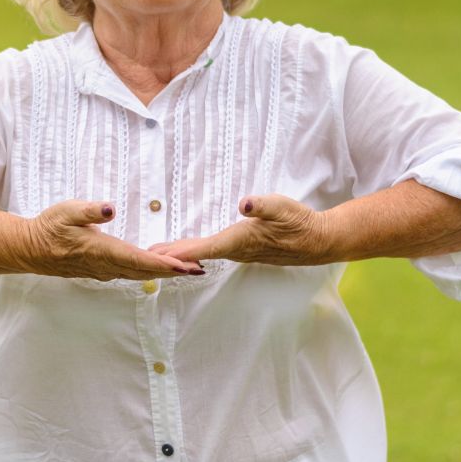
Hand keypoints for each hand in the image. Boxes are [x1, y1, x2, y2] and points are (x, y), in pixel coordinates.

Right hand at [22, 200, 204, 280]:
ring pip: (140, 274)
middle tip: (200, 270)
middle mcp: (106, 265)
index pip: (139, 259)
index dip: (164, 264)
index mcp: (102, 251)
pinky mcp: (102, 270)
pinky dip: (150, 272)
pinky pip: (131, 273)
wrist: (31, 249)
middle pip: (146, 271)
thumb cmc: (49, 227)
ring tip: (188, 270)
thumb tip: (110, 208)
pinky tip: (160, 269)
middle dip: (174, 271)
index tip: (185, 266)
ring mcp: (104, 270)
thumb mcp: (66, 211)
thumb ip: (90, 210)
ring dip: (165, 273)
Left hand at [148, 194, 340, 265]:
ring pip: (203, 255)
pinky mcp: (242, 250)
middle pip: (198, 254)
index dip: (184, 253)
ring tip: (157, 255)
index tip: (163, 258)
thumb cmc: (299, 222)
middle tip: (144, 258)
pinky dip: (194, 253)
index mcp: (241, 240)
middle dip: (172, 256)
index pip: (207, 248)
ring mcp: (239, 252)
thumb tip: (246, 203)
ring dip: (180, 255)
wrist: (317, 241)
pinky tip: (186, 254)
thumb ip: (264, 205)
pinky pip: (212, 253)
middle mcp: (236, 250)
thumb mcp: (283, 206)